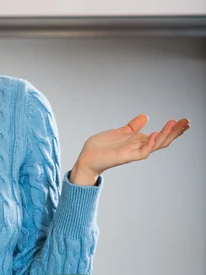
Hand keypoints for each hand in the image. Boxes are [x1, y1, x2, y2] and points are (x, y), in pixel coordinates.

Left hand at [70, 114, 190, 184]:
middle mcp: (138, 147)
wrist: (87, 158)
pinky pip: (141, 152)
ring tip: (175, 124)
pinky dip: (148, 144)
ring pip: (155, 145)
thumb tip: (146, 116)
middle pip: (162, 140)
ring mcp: (133, 153)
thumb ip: (132, 126)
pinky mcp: (125, 157)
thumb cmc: (101, 147)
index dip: (173, 130)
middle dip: (175, 132)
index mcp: (138, 141)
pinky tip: (154, 134)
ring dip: (165, 135)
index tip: (185, 121)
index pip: (160, 135)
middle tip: (187, 122)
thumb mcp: (120, 132)